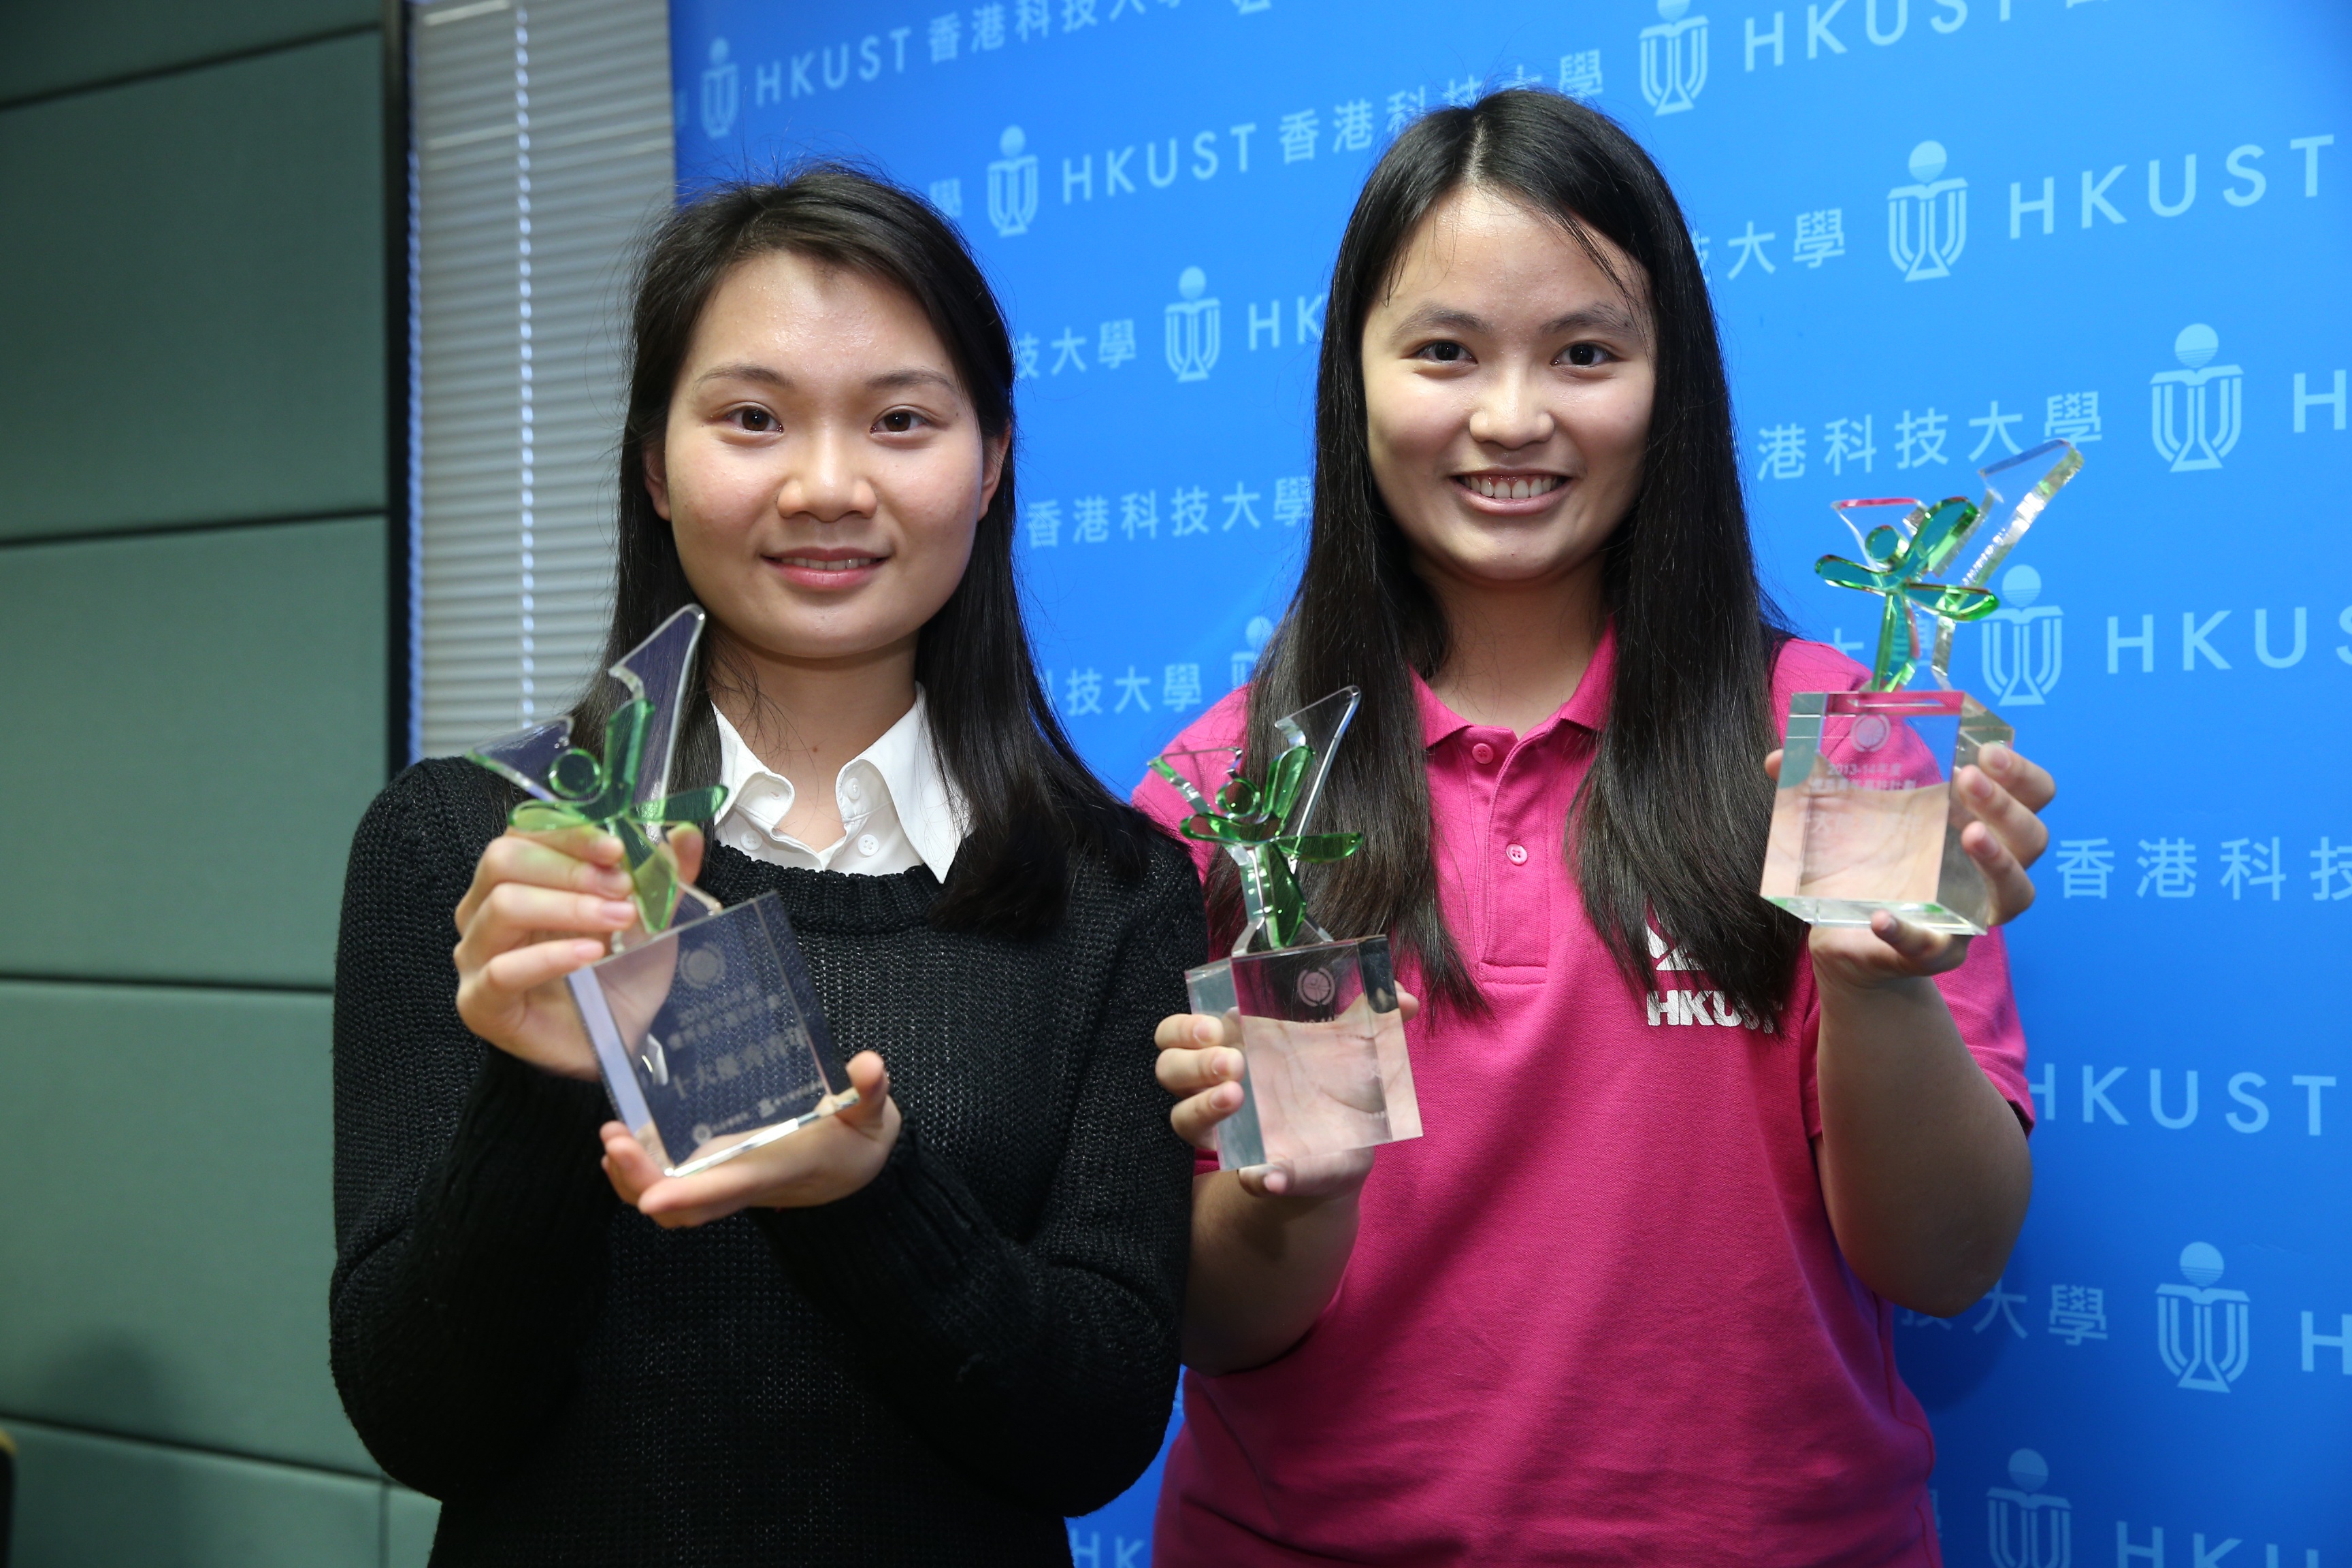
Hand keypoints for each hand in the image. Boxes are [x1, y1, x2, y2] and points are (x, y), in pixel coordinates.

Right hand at [452, 823, 704, 1078]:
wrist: (617, 1042)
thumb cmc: (619, 976)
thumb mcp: (649, 919)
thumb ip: (662, 875)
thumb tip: (686, 834)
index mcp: (517, 879)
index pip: (524, 832)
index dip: (571, 833)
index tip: (617, 846)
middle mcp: (485, 910)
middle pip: (504, 860)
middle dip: (570, 867)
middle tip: (621, 886)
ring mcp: (476, 956)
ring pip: (502, 906)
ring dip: (568, 906)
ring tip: (617, 921)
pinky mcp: (480, 1001)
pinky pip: (504, 969)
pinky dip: (551, 956)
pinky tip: (589, 954)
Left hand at [599, 1050, 900, 1226]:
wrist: (857, 1173)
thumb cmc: (859, 1140)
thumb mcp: (871, 1115)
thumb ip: (868, 1092)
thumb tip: (870, 1067)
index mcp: (778, 1168)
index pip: (730, 1186)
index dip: (690, 1195)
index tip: (652, 1196)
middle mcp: (745, 1183)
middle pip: (685, 1207)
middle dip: (642, 1183)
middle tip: (614, 1140)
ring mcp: (727, 1183)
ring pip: (672, 1203)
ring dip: (632, 1181)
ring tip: (611, 1138)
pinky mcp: (718, 1175)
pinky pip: (673, 1189)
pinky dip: (640, 1177)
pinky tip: (622, 1148)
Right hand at [1153, 992, 1419, 1198]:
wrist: (1347, 1148)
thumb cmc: (1337, 1082)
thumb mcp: (1355, 1046)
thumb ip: (1376, 1015)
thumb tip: (1405, 1000)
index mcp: (1234, 1044)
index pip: (1180, 1030)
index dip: (1185, 1026)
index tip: (1217, 1023)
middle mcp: (1217, 1085)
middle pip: (1168, 1067)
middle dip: (1192, 1062)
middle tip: (1233, 1062)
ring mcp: (1228, 1129)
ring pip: (1181, 1118)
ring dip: (1203, 1108)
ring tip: (1237, 1098)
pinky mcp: (1254, 1168)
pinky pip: (1240, 1175)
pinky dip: (1255, 1175)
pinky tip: (1265, 1174)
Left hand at [1764, 741, 2055, 987]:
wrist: (1845, 939)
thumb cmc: (1867, 867)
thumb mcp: (1848, 820)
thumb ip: (1818, 784)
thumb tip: (1776, 756)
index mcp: (1974, 824)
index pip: (2032, 795)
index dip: (2023, 773)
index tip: (1987, 752)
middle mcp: (1984, 871)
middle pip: (2032, 838)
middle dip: (2007, 806)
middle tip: (1968, 781)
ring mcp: (1967, 914)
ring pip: (2016, 893)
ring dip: (1998, 862)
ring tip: (1967, 835)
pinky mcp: (1934, 953)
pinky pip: (1934, 947)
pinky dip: (1910, 934)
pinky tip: (1883, 918)